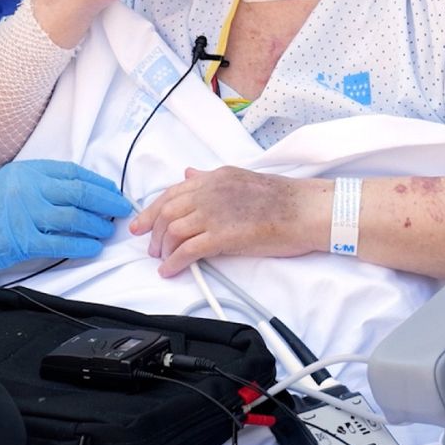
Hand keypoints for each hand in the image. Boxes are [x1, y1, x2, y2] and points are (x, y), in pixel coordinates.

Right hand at [0, 159, 134, 276]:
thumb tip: (82, 190)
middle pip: (80, 193)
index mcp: (30, 171)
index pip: (74, 173)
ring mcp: (27, 214)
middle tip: (121, 211)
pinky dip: (81, 245)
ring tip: (107, 230)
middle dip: (107, 202)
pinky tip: (93, 247)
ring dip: (97, 225)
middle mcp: (30, 189)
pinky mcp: (23, 240)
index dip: (99, 183)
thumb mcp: (14, 180)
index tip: (113, 192)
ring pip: (75, 218)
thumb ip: (43, 181)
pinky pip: (61, 243)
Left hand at [128, 167, 327, 276]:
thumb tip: (188, 173)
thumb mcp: (240, 177)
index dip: (151, 210)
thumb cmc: (281, 198)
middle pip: (166, 212)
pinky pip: (187, 250)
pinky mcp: (223, 235)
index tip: (140, 223)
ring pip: (172, 231)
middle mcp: (209, 192)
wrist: (304, 210)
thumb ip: (210, 178)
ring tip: (163, 260)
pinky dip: (174, 262)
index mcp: (213, 177)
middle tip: (150, 247)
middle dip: (152, 232)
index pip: (171, 192)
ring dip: (162, 249)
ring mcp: (215, 213)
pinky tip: (170, 270)